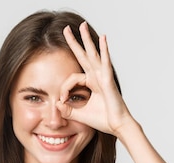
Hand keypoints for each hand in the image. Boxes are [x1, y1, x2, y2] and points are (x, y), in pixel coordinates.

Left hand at [57, 21, 131, 135]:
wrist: (117, 126)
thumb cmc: (103, 120)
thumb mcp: (79, 114)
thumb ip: (67, 109)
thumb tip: (56, 104)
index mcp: (91, 84)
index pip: (72, 78)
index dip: (64, 88)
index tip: (62, 101)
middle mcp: (97, 77)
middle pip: (84, 55)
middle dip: (75, 42)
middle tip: (66, 28)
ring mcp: (103, 77)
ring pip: (93, 54)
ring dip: (87, 39)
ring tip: (82, 26)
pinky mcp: (108, 80)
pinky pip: (105, 62)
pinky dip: (104, 50)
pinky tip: (103, 38)